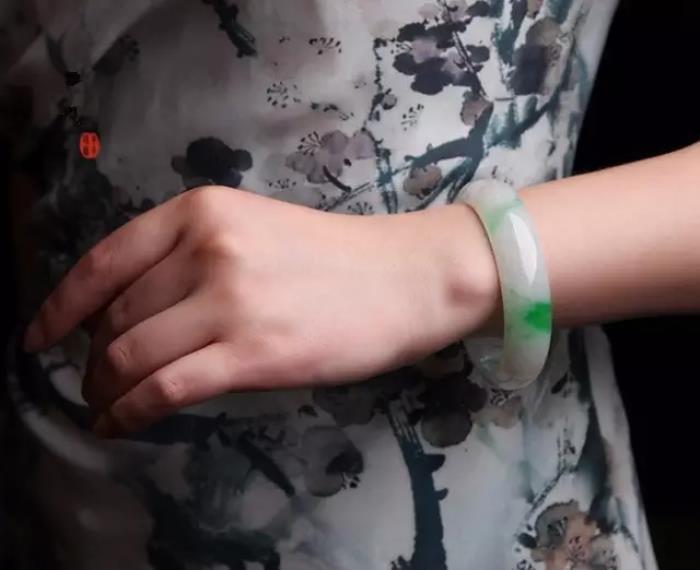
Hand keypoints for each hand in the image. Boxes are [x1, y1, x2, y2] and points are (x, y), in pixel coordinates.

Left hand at [23, 186, 497, 435]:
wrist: (403, 278)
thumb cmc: (334, 256)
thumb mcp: (254, 229)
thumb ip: (192, 256)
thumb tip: (133, 309)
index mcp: (202, 211)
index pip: (106, 260)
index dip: (61, 305)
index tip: (39, 335)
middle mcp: (208, 250)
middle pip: (117, 314)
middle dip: (94, 355)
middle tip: (92, 379)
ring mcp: (230, 302)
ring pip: (132, 353)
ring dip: (106, 386)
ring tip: (105, 403)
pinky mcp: (252, 353)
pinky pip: (165, 388)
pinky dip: (130, 410)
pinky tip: (120, 422)